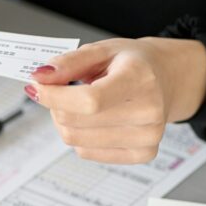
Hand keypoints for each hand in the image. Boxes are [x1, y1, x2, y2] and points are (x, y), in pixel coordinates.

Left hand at [25, 37, 205, 163]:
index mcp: (140, 79)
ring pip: (76, 140)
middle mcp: (149, 111)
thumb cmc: (133, 64)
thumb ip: (68, 63)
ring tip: (79, 105)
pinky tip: (93, 120)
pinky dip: (80, 136)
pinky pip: (86, 153)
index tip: (38, 87)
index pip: (89, 101)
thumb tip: (40, 77)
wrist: (166, 78)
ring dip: (65, 122)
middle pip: (76, 123)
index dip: (55, 97)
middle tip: (62, 91)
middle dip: (56, 106)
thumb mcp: (101, 51)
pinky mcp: (142, 154)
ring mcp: (148, 137)